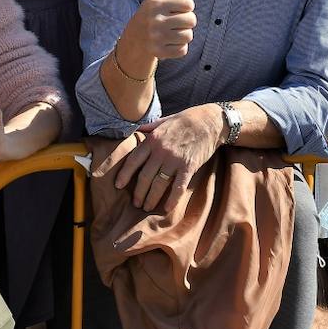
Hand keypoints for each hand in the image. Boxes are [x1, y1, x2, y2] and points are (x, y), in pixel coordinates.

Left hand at [102, 106, 222, 211]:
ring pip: (159, 184)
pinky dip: (172, 199)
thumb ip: (148, 128)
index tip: (118, 186)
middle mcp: (160, 151)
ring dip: (151, 198)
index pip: (133, 160)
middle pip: (145, 176)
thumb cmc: (185, 120)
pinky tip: (166, 208)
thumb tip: (135, 130)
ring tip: (146, 207)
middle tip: (136, 203)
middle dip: (138, 192)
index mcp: (152, 140)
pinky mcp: (189, 167)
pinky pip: (178, 186)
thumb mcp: (162, 121)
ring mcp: (175, 160)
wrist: (209, 121)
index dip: (124, 174)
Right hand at [126, 0, 195, 60]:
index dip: (185, 6)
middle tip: (171, 21)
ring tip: (169, 31)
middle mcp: (154, 19)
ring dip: (182, 35)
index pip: (189, 4)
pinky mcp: (158, 52)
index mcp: (156, 2)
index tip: (173, 7)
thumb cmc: (153, 9)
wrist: (135, 38)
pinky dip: (178, 48)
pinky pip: (183, 50)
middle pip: (191, 21)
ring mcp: (156, 37)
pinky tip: (166, 43)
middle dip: (185, 21)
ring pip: (188, 36)